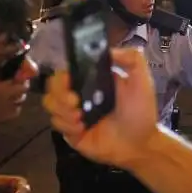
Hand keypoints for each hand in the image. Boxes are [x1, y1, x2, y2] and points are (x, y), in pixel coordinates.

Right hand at [42, 48, 159, 169]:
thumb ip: (131, 58)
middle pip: (52, 87)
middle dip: (59, 92)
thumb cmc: (141, 111)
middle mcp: (80, 96)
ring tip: (81, 117)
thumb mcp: (141, 80)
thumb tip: (109, 49)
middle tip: (75, 101)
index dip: (63, 75)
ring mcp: (74, 115)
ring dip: (62, 110)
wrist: (141, 143)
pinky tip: (82, 128)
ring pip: (49, 105)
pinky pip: (57, 125)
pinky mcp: (72, 133)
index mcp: (93, 81)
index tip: (70, 80)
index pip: (67, 72)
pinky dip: (67, 125)